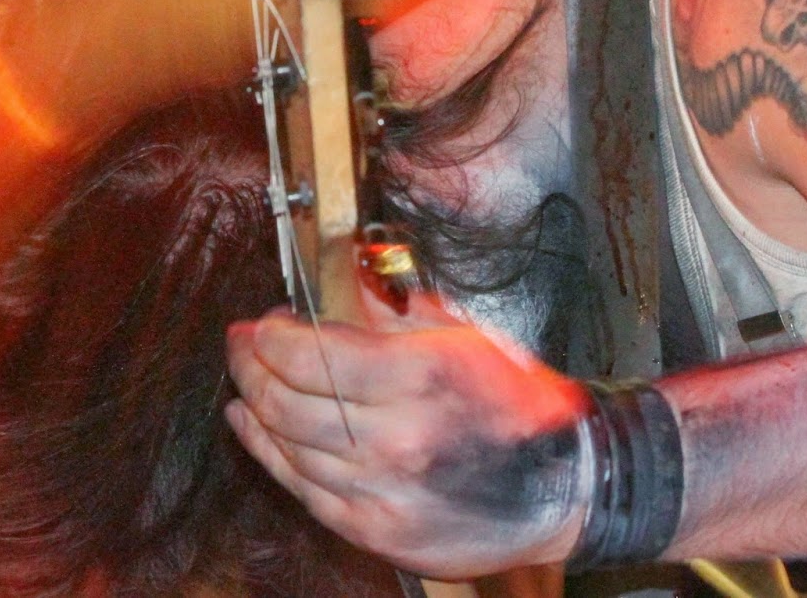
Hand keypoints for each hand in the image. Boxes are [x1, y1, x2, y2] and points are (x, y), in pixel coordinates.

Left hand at [224, 291, 591, 578]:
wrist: (564, 488)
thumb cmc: (515, 404)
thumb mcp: (462, 334)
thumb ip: (392, 306)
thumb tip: (337, 276)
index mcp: (420, 377)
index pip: (310, 354)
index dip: (269, 336)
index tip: (261, 323)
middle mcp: (397, 437)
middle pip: (286, 401)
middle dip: (250, 365)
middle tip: (241, 345)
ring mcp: (383, 491)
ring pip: (287, 445)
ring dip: (255, 406)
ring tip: (246, 381)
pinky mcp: (376, 530)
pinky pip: (302, 488)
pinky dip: (268, 453)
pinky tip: (254, 426)